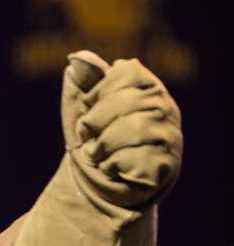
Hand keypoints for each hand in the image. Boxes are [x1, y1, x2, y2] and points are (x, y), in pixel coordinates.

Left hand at [61, 49, 182, 211]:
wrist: (105, 185)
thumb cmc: (98, 139)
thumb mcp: (85, 110)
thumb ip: (83, 84)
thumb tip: (76, 59)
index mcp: (148, 86)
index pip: (129, 71)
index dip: (98, 89)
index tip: (86, 106)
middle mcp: (165, 108)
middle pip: (128, 101)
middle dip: (95, 120)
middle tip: (85, 133)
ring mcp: (170, 137)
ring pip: (135, 128)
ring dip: (103, 144)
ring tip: (95, 153)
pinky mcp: (165, 165)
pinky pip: (136, 158)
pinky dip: (112, 165)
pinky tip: (110, 168)